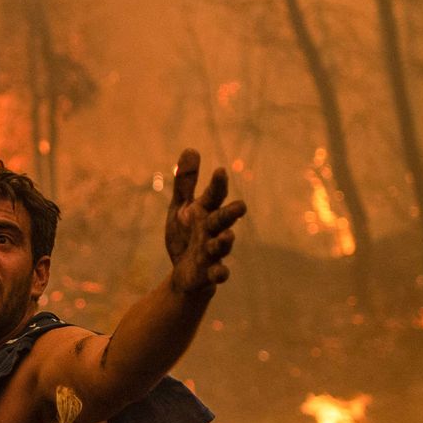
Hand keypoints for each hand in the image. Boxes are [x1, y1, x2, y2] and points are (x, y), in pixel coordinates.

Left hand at [164, 149, 247, 293]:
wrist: (185, 274)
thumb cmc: (186, 236)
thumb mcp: (181, 208)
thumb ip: (185, 182)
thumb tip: (191, 148)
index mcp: (205, 212)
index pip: (214, 195)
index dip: (218, 184)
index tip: (220, 171)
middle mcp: (213, 230)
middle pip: (223, 219)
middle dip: (230, 213)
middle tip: (240, 206)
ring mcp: (213, 252)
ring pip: (221, 246)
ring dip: (225, 241)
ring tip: (228, 236)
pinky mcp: (209, 273)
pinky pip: (218, 273)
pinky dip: (220, 273)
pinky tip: (221, 273)